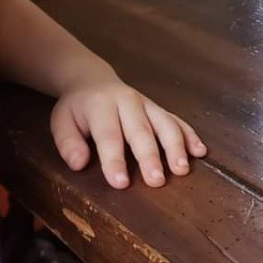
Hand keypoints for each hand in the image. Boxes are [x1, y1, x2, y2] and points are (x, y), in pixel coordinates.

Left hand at [50, 80, 206, 188]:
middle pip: (141, 131)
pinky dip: (190, 135)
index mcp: (100, 106)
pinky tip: (200, 152)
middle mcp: (128, 103)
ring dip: (176, 147)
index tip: (121, 183)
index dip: (114, 159)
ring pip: (165, 124)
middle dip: (150, 156)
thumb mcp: (62, 121)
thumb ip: (68, 143)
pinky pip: (177, 121)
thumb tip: (79, 164)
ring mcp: (147, 105)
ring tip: (183, 169)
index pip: (108, 135)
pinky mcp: (160, 109)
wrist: (93, 80)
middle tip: (157, 181)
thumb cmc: (78, 109)